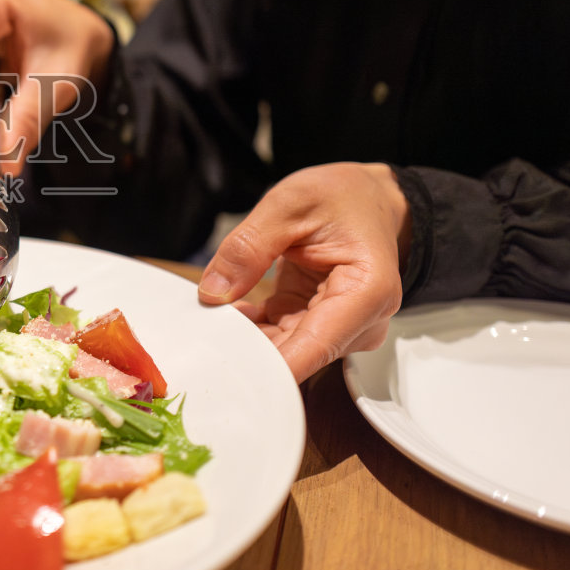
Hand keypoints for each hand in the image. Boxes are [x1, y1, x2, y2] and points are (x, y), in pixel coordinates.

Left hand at [198, 163, 411, 382]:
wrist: (367, 199)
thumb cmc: (343, 196)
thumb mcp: (288, 204)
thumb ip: (249, 247)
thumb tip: (213, 293)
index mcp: (367, 291)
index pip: (315, 347)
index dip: (270, 367)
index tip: (227, 373)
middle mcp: (361, 321)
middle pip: (298, 355)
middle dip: (249, 350)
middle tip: (202, 335)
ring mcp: (341, 328)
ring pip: (284, 351)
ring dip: (246, 339)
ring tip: (212, 315)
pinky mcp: (317, 325)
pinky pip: (278, 338)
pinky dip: (252, 329)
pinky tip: (228, 311)